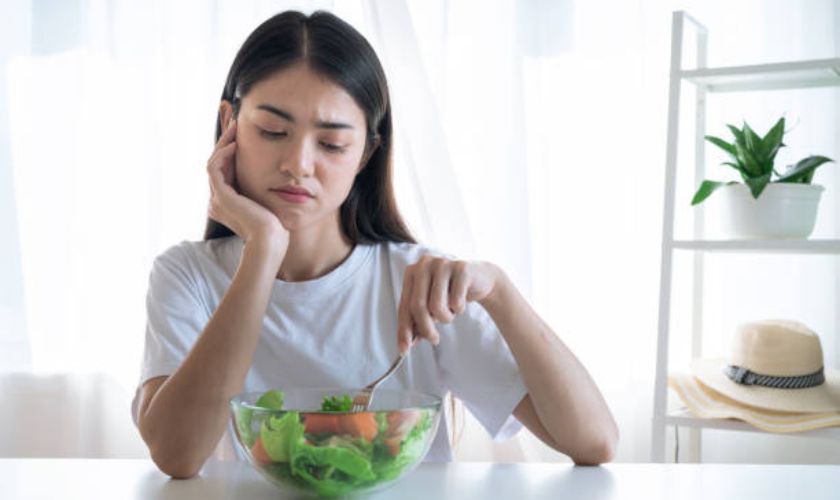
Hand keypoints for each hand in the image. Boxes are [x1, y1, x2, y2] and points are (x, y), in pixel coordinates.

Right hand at [207, 119, 287, 251]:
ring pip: (214, 162)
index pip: (224, 170)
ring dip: (224, 143)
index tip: (240, 133)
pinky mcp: (221, 195)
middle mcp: (218, 200)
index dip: (230, 150)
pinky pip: (214, 168)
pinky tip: (235, 145)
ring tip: (235, 128)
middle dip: (225, 141)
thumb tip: (277, 178)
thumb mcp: (268, 203)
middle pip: (217, 163)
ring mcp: (217, 198)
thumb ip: (263, 190)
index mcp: (226, 202)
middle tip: (234, 121)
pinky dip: (223, 154)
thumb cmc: (274, 227)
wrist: (269, 241)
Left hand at [396, 256, 502, 352]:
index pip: (404, 306)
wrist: (479, 278)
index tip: (404, 349)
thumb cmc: (450, 292)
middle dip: (426, 328)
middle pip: (418, 306)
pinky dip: (458, 309)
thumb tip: (406, 345)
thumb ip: (416, 322)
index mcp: (411, 272)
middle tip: (434, 340)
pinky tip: (460, 303)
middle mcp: (424, 264)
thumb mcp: (430, 307)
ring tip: (450, 312)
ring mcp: (443, 264)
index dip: (404, 329)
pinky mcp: (461, 268)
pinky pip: (456, 301)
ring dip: (445, 317)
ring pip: (436, 305)